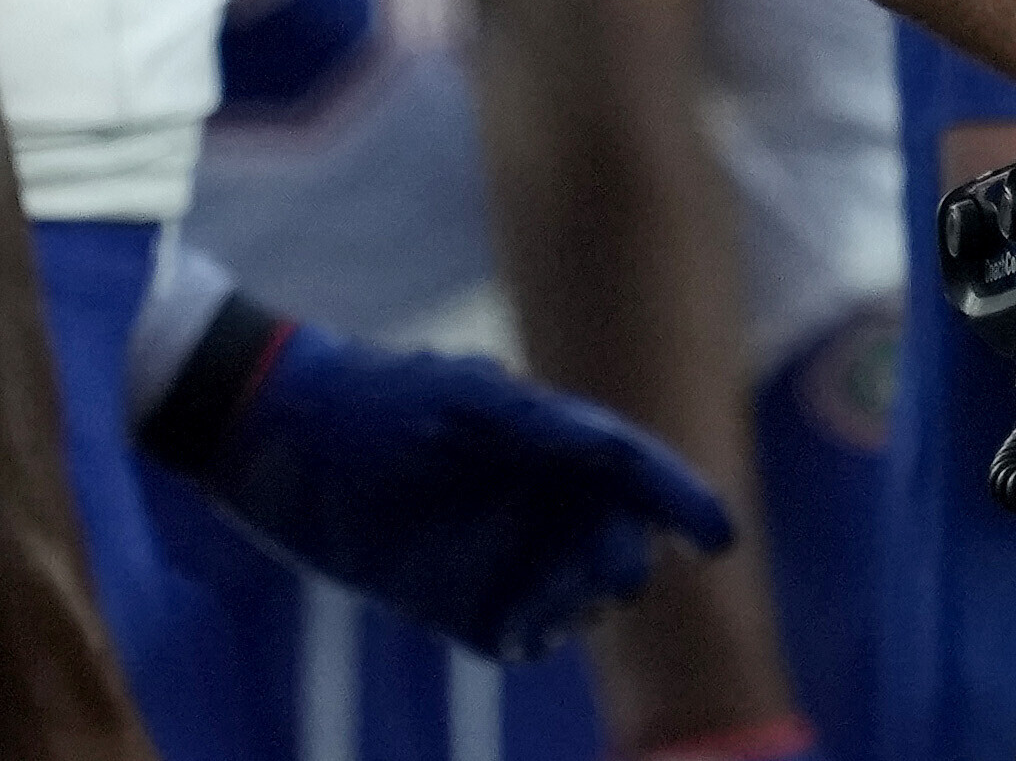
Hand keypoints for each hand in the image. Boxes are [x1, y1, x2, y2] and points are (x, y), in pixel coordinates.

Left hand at [178, 320, 733, 661]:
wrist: (273, 433)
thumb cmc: (374, 404)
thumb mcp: (464, 405)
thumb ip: (545, 427)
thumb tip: (620, 450)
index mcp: (550, 444)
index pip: (637, 473)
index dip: (683, 503)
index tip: (720, 539)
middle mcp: (535, 501)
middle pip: (616, 541)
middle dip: (623, 560)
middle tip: (606, 574)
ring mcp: (497, 552)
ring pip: (576, 592)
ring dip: (578, 601)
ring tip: (546, 602)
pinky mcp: (456, 602)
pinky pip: (519, 634)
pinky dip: (531, 633)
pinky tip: (516, 629)